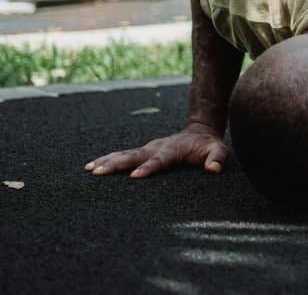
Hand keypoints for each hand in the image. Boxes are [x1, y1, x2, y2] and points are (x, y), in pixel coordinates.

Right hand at [84, 124, 226, 178]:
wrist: (199, 131)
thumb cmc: (208, 145)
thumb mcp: (218, 150)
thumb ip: (216, 158)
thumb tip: (214, 169)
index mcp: (172, 150)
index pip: (159, 160)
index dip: (149, 168)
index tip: (135, 176)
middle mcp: (156, 147)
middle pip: (134, 156)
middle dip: (116, 164)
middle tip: (97, 171)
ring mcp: (148, 149)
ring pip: (125, 154)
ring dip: (107, 161)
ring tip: (89, 169)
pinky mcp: (142, 152)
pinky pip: (123, 156)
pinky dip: (107, 160)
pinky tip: (92, 167)